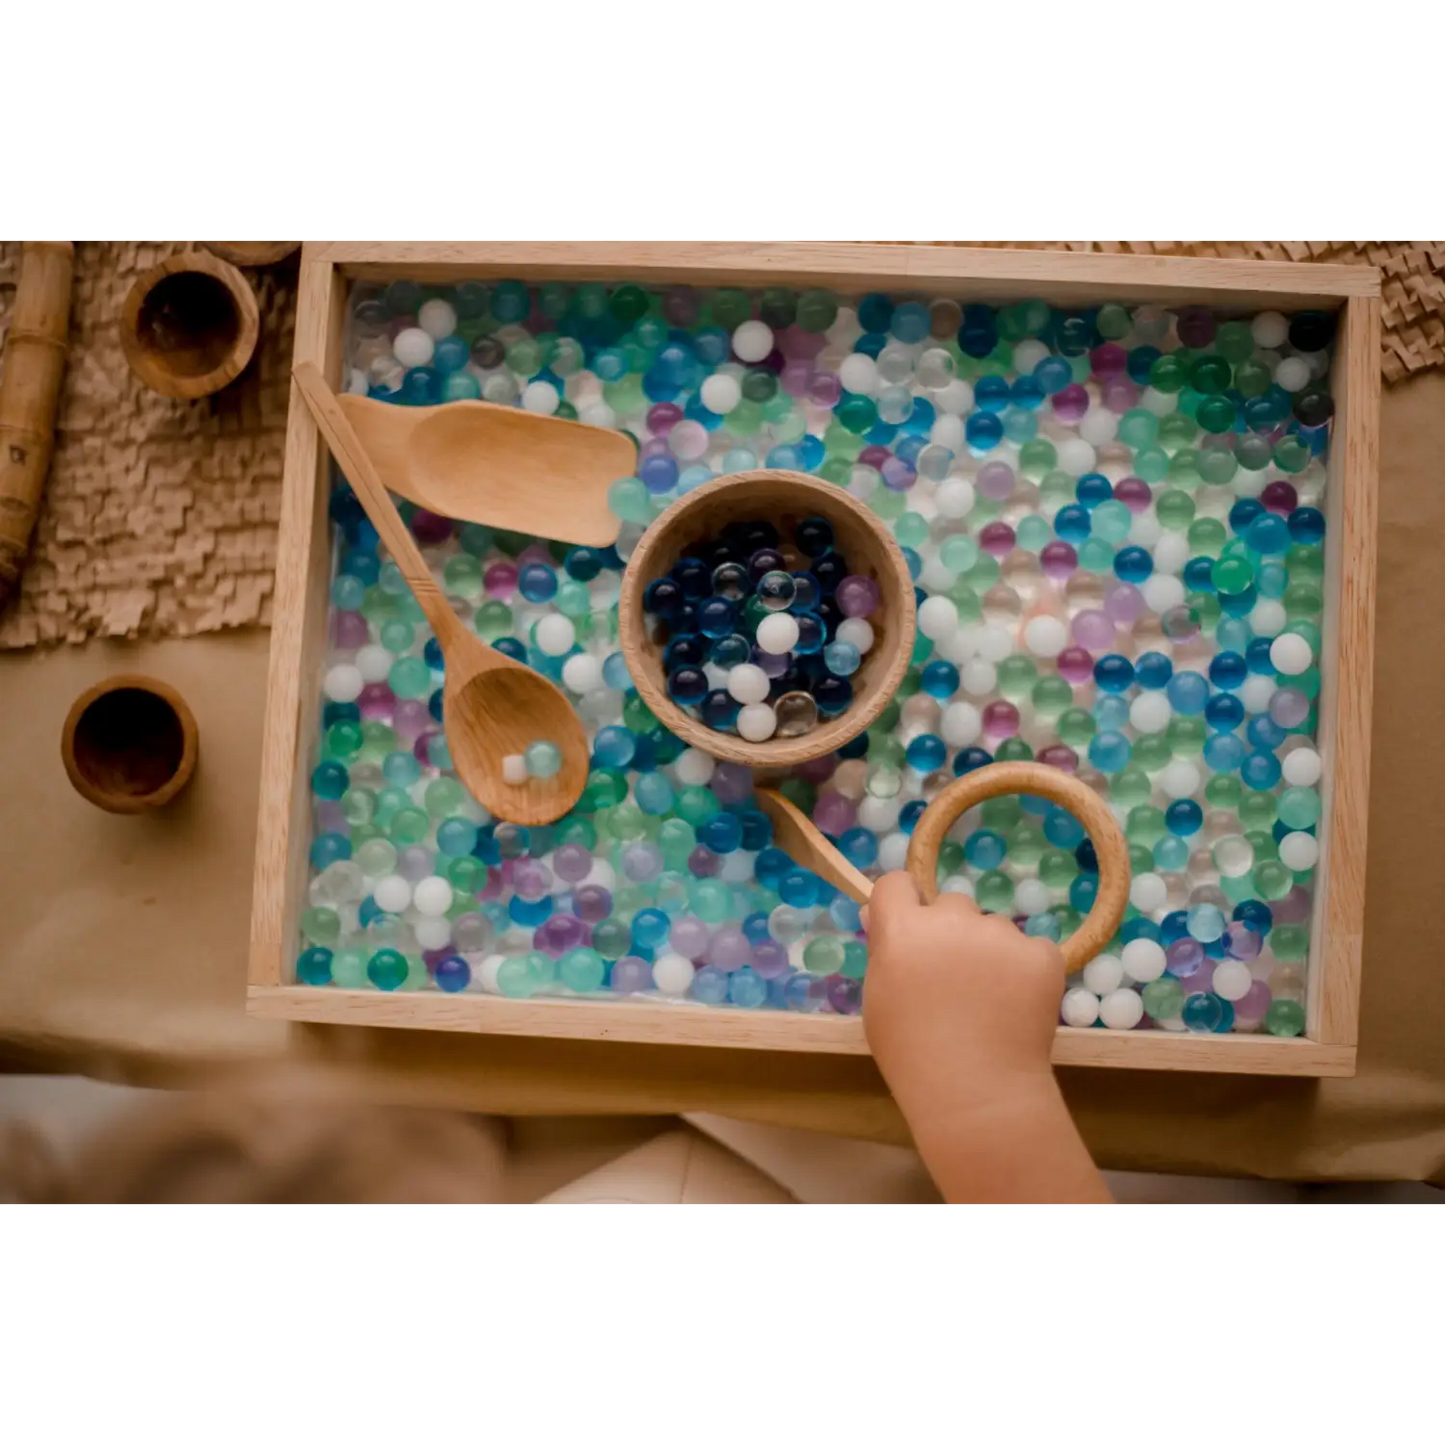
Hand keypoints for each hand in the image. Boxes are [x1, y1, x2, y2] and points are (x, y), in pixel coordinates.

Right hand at [862, 871, 1065, 1108]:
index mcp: (904, 929)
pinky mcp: (1041, 954)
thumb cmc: (912, 1053)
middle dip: (950, 932)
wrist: (975, 1092)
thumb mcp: (878, 1001)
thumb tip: (882, 917)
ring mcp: (1000, 934)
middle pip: (950, 904)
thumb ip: (883, 952)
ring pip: (993, 928)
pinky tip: (1017, 1006)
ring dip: (989, 952)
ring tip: (988, 1002)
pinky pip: (1031, 950)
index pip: (897, 883)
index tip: (908, 929)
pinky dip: (1026, 971)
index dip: (902, 904)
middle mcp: (951, 919)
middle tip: (953, 979)